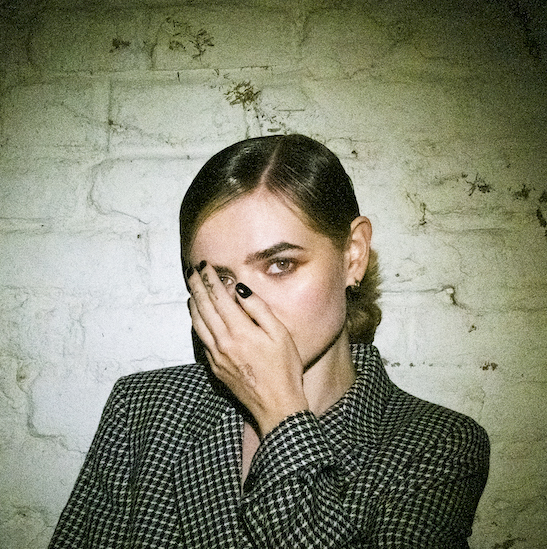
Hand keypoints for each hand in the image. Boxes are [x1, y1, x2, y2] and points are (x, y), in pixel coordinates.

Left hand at [187, 263, 308, 436]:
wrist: (276, 406)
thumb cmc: (284, 369)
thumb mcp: (280, 334)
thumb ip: (259, 309)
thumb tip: (240, 290)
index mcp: (240, 331)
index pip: (219, 298)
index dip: (210, 279)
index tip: (205, 266)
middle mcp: (223, 342)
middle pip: (204, 307)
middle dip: (197, 286)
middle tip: (192, 271)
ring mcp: (216, 356)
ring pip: (198, 323)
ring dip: (193, 303)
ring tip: (191, 290)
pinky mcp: (214, 367)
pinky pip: (200, 339)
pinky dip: (196, 322)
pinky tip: (197, 316)